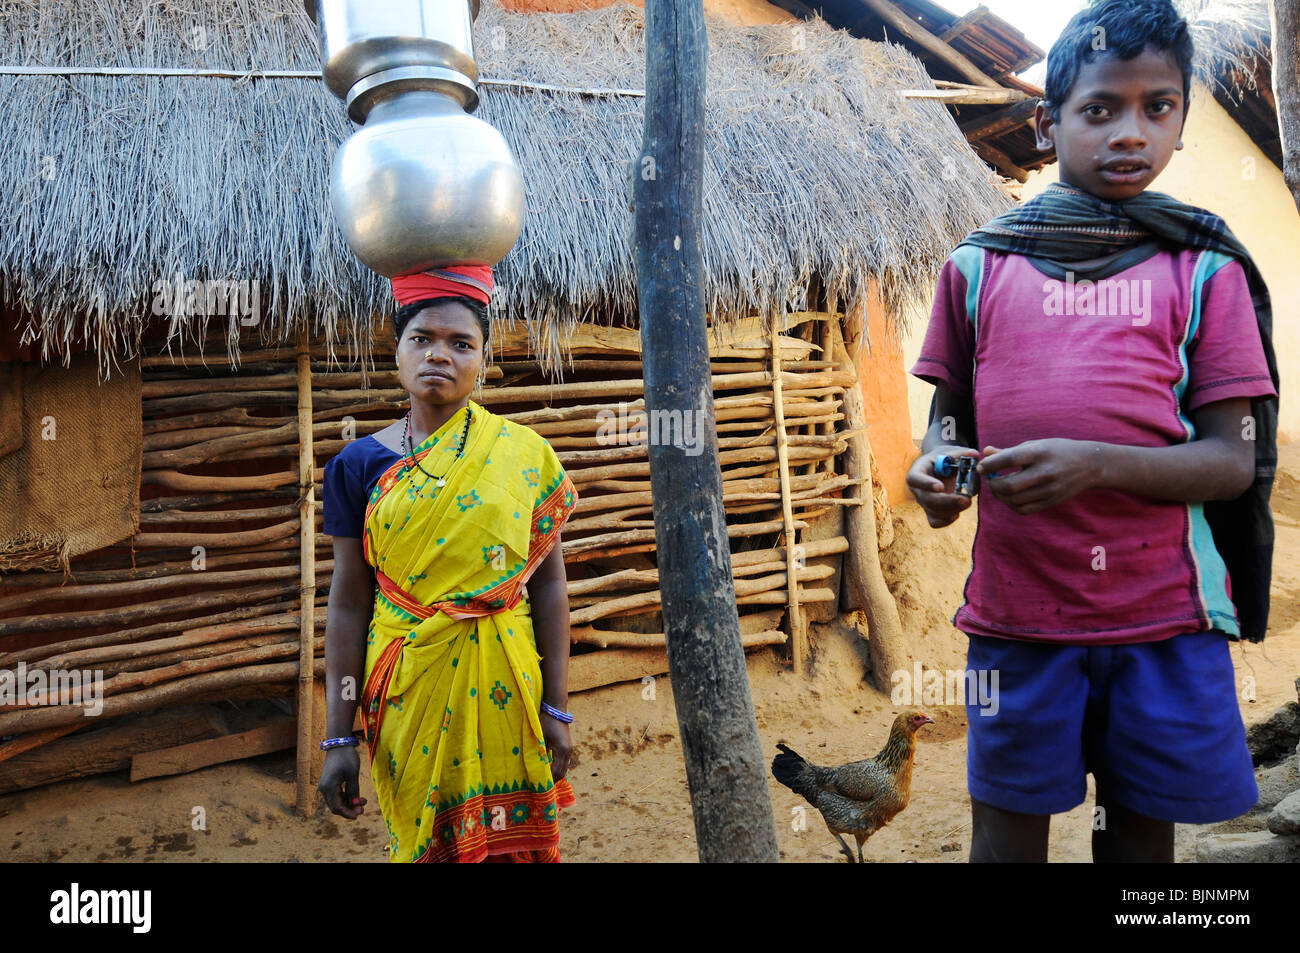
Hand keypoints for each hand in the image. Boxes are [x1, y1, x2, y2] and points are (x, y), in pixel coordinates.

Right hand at [318, 746, 366, 819]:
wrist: (339, 743)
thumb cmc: (346, 757)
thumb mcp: (353, 774)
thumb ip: (353, 790)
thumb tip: (355, 804)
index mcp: (328, 787)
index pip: (336, 807)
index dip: (347, 813)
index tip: (358, 815)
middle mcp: (324, 788)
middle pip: (336, 806)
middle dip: (349, 809)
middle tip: (363, 809)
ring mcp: (325, 785)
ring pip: (337, 801)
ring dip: (349, 803)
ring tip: (363, 801)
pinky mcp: (329, 782)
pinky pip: (337, 795)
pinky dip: (346, 797)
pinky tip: (357, 796)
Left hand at [540, 711, 571, 781]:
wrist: (556, 710)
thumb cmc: (546, 722)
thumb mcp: (541, 738)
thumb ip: (539, 752)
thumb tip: (535, 766)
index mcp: (562, 750)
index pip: (556, 771)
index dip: (549, 780)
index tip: (540, 786)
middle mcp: (568, 751)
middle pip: (562, 772)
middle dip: (553, 780)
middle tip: (543, 787)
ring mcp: (569, 749)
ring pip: (564, 768)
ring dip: (556, 774)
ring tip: (546, 780)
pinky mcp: (568, 747)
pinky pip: (563, 762)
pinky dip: (558, 768)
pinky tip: (549, 770)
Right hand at [907, 445, 980, 527]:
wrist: (941, 467)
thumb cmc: (946, 458)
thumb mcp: (952, 451)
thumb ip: (963, 453)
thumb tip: (975, 455)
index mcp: (918, 471)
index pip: (915, 479)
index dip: (926, 484)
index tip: (940, 487)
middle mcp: (918, 489)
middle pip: (927, 500)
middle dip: (948, 502)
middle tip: (967, 500)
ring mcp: (923, 502)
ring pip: (933, 512)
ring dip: (953, 509)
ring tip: (968, 501)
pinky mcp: (931, 512)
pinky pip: (935, 522)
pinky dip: (947, 520)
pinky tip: (957, 512)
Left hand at [977, 439, 1102, 514]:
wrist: (1090, 465)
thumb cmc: (1058, 451)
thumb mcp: (1036, 444)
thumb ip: (1009, 451)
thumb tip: (985, 452)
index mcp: (1040, 453)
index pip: (1008, 459)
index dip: (990, 464)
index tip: (982, 466)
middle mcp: (1045, 472)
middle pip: (1009, 485)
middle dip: (992, 484)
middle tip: (989, 479)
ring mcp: (1049, 490)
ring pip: (1014, 500)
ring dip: (999, 495)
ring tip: (997, 487)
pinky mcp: (1051, 502)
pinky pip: (1024, 509)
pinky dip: (1011, 505)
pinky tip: (1009, 497)